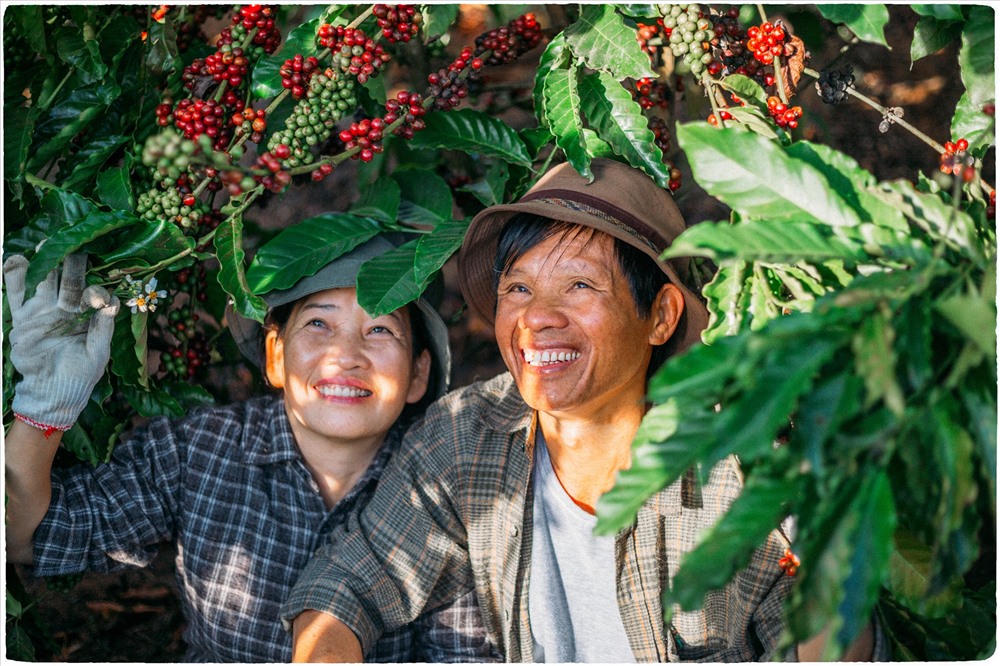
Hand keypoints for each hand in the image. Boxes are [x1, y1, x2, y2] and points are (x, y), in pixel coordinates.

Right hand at [4, 254, 118, 431]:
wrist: (52, 391)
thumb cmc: (80, 373)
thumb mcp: (98, 353)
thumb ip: (103, 329)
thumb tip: (113, 303)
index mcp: (86, 315)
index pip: (92, 294)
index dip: (96, 289)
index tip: (98, 291)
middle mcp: (64, 308)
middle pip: (68, 280)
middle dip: (72, 263)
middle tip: (75, 245)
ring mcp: (42, 310)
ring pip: (43, 281)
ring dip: (45, 262)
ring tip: (46, 243)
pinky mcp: (21, 318)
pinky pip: (16, 294)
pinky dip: (14, 277)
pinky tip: (16, 259)